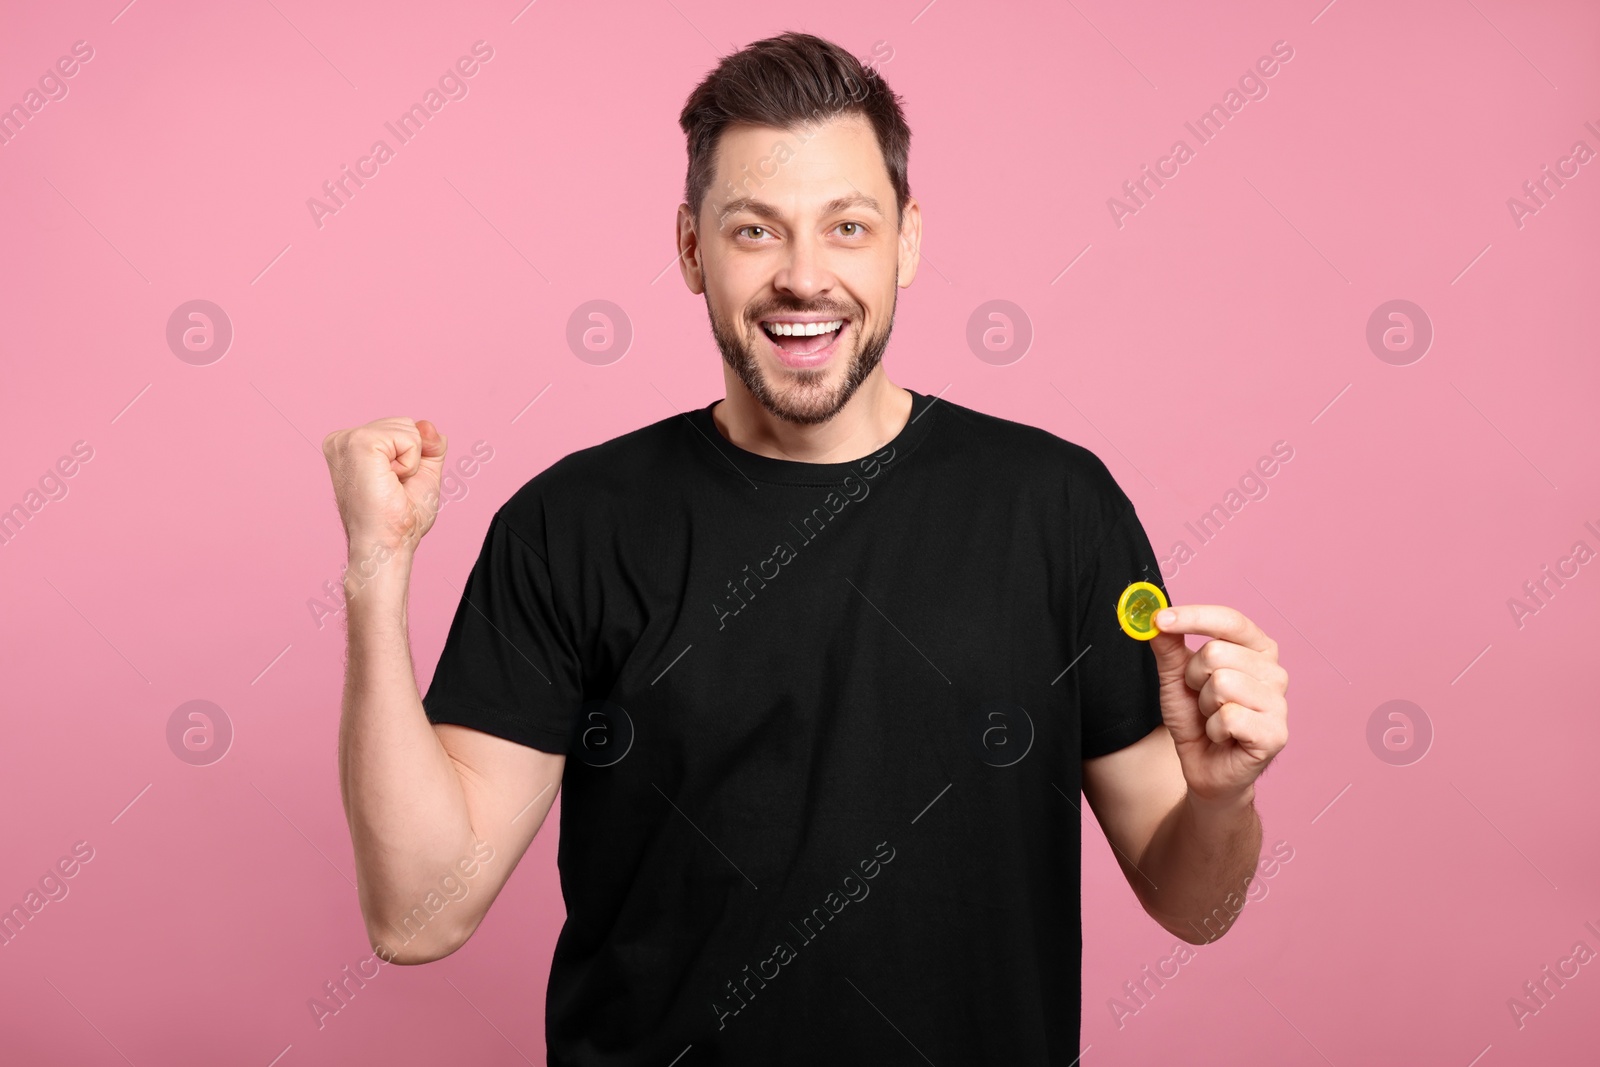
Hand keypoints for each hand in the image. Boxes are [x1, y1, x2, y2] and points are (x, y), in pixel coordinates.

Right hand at [321, 417, 448, 554]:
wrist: (387, 544)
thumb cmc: (400, 517)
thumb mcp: (422, 472)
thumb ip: (429, 444)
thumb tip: (427, 424)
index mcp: (351, 445)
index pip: (401, 428)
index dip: (413, 457)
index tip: (393, 485)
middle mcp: (343, 439)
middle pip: (405, 424)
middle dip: (413, 457)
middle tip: (393, 487)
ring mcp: (347, 439)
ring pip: (409, 429)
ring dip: (412, 462)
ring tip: (390, 485)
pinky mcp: (358, 443)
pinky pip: (409, 437)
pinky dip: (412, 463)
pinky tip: (391, 481)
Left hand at [1148, 604, 1288, 804]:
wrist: (1205, 767)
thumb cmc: (1196, 718)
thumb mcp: (1175, 678)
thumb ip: (1169, 646)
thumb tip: (1155, 615)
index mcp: (1257, 649)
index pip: (1229, 620)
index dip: (1193, 617)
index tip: (1159, 619)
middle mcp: (1274, 671)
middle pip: (1216, 653)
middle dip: (1193, 679)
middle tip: (1201, 699)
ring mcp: (1279, 703)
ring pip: (1222, 684)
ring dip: (1204, 706)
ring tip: (1213, 718)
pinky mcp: (1276, 734)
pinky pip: (1229, 717)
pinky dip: (1214, 729)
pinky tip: (1223, 737)